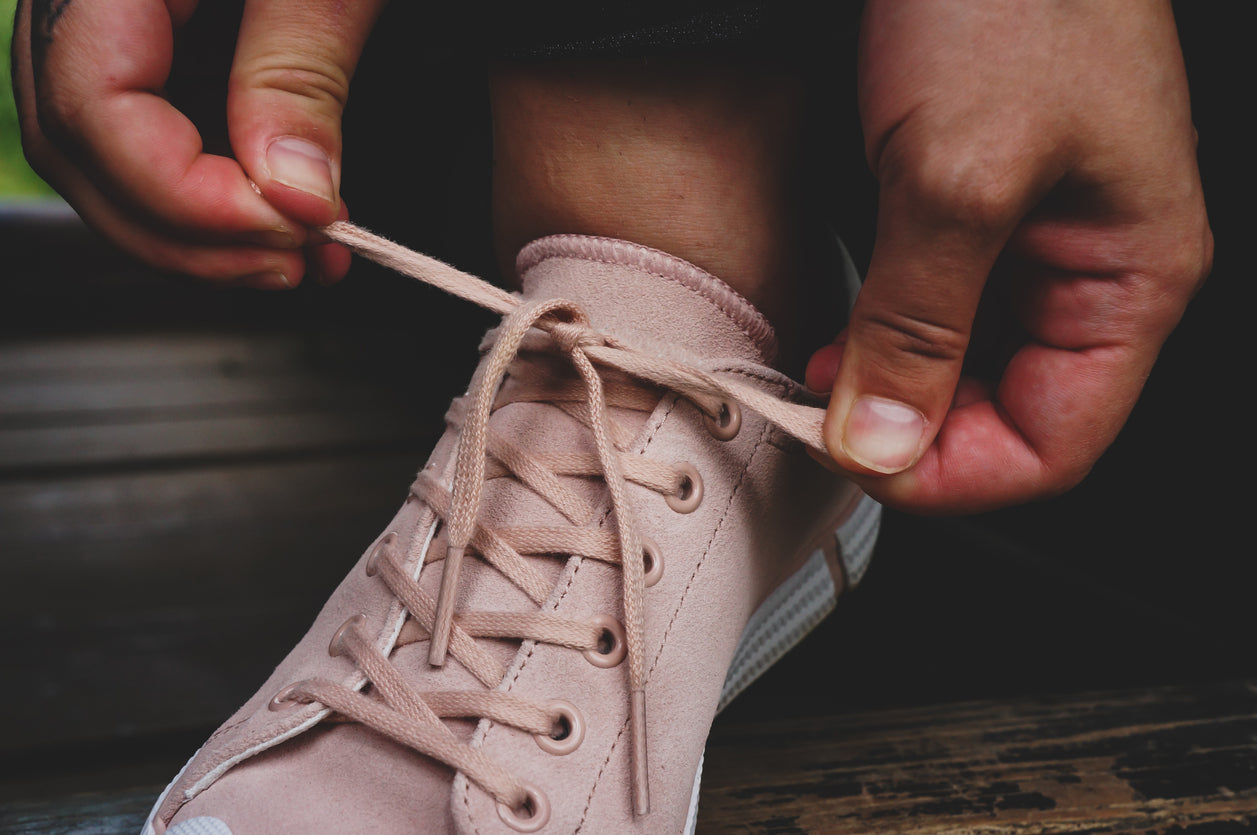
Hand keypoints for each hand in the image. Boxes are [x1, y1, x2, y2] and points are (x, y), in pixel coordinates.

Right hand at [12, 0, 385, 287]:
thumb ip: (297, 69)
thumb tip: (291, 196)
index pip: (90, 108)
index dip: (181, 193)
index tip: (284, 227)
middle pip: (83, 151)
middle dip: (188, 233)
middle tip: (292, 262)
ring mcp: (114, 22)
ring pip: (109, 161)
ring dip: (204, 235)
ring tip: (302, 259)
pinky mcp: (162, 44)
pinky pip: (157, 138)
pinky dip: (219, 199)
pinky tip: (289, 224)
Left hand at [806, 0, 1211, 513]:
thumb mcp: (957, 176)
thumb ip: (918, 323)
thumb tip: (882, 443)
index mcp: (1129, 278)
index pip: (1055, 444)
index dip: (955, 478)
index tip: (860, 466)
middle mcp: (1086, 272)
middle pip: (1006, 417)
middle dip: (913, 435)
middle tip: (821, 421)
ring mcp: (1028, 243)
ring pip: (964, 370)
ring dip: (888, 390)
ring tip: (819, 377)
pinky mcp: (972, 211)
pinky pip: (934, 311)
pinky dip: (880, 336)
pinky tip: (835, 333)